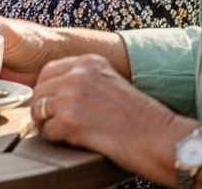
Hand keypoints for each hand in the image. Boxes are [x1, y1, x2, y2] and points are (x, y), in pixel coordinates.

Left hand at [30, 54, 195, 183]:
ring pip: (38, 111)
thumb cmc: (141, 118)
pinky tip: (77, 141)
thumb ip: (84, 81)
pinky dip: (57, 140)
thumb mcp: (110, 83)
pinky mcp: (70, 120)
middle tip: (59, 123)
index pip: (48, 71)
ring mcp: (72, 95)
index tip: (55, 105)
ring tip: (69, 133)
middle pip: (39, 91)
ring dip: (49, 125)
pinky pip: (47, 132)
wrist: (163, 139)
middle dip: (44, 109)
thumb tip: (53, 92)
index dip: (48, 91)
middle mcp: (78, 73)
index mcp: (89, 61)